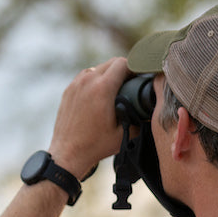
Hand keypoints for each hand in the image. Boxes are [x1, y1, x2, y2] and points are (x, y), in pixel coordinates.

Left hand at [48, 57, 129, 179]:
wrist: (68, 154)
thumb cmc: (95, 145)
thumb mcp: (124, 133)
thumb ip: (139, 119)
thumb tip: (149, 111)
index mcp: (102, 88)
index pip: (123, 63)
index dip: (135, 67)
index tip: (140, 76)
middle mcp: (87, 81)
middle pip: (111, 62)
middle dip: (123, 69)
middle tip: (131, 82)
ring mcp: (75, 84)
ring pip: (97, 68)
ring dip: (108, 73)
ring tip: (116, 88)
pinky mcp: (68, 90)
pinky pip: (85, 77)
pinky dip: (95, 80)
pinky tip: (100, 93)